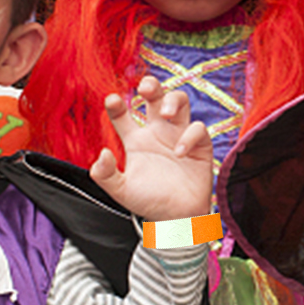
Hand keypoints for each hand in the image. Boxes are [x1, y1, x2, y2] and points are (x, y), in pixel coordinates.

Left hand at [90, 77, 212, 221]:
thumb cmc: (148, 202)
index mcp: (135, 139)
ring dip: (173, 100)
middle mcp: (157, 132)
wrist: (176, 219)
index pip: (123, 114)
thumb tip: (103, 154)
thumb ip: (105, 175)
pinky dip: (190, 136)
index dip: (116, 104)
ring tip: (166, 114)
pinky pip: (198, 129)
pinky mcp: (199, 145)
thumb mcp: (120, 191)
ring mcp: (179, 135)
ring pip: (180, 102)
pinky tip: (179, 152)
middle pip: (155, 96)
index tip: (112, 101)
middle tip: (146, 89)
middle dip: (152, 85)